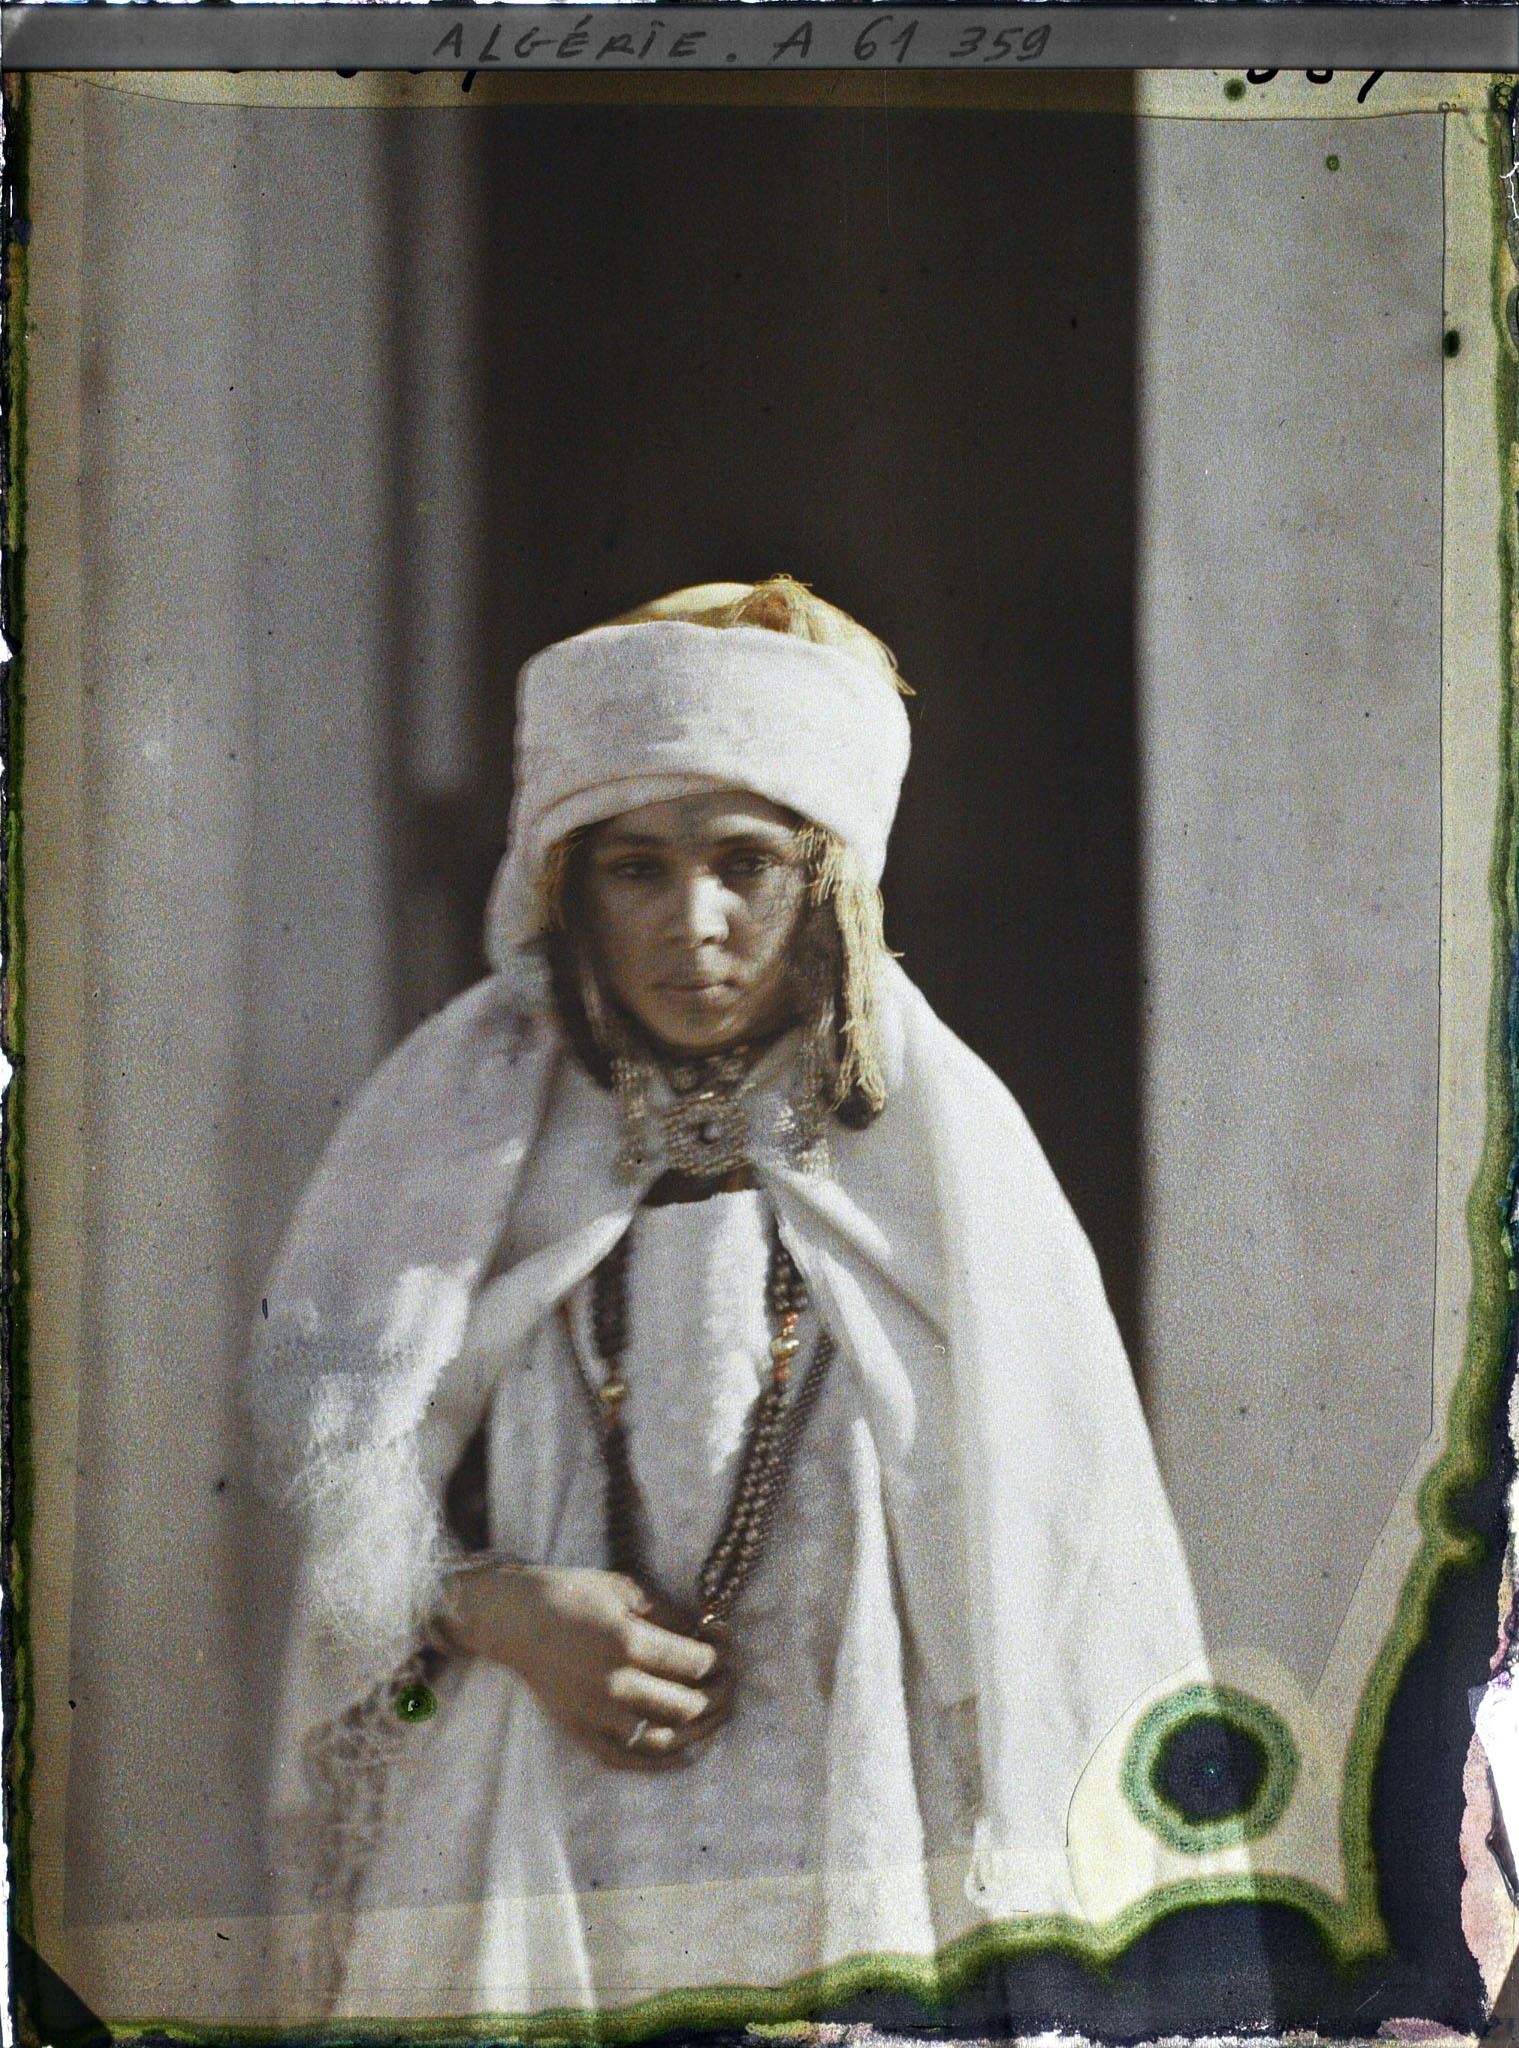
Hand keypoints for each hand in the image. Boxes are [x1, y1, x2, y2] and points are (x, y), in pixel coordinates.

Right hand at [439, 1565, 726, 1770]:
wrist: (514, 1620)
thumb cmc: (571, 1593)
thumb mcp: (624, 1588)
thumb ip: (668, 1614)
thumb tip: (707, 1634)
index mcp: (626, 1641)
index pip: (693, 1663)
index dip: (719, 1658)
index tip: (727, 1651)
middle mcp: (613, 1684)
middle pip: (685, 1705)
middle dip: (717, 1695)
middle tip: (730, 1683)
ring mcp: (595, 1715)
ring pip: (663, 1739)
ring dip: (699, 1731)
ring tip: (718, 1716)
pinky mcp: (579, 1733)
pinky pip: (626, 1760)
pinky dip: (660, 1765)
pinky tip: (686, 1757)